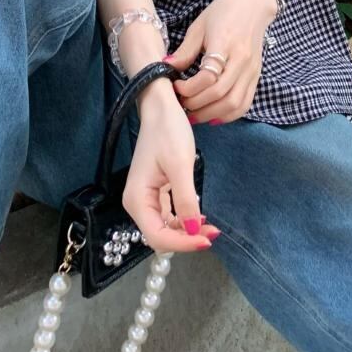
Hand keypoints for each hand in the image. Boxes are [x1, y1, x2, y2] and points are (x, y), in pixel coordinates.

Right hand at [122, 79, 219, 254]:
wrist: (161, 108)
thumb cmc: (168, 131)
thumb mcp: (180, 165)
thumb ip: (185, 200)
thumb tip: (195, 230)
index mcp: (137, 199)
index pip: (158, 236)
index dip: (182, 243)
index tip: (207, 239)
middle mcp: (137, 204)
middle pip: (161, 236)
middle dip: (186, 239)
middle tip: (214, 233)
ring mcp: (146, 200)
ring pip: (166, 229)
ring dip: (187, 232)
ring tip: (211, 227)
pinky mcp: (155, 194)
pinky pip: (169, 217)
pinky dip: (184, 221)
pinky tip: (200, 217)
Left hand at [168, 0, 268, 123]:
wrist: (253, 5)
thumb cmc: (223, 12)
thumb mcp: (199, 26)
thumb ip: (185, 50)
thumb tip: (166, 67)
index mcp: (225, 44)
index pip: (208, 76)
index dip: (189, 87)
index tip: (176, 86)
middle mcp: (241, 60)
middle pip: (220, 94)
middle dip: (197, 105)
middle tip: (181, 104)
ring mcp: (251, 70)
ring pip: (234, 103)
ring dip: (212, 114)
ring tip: (194, 115)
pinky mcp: (256, 77)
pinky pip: (245, 104)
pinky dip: (229, 115)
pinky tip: (213, 116)